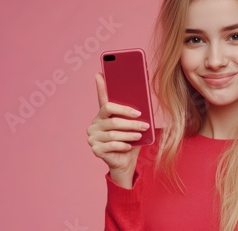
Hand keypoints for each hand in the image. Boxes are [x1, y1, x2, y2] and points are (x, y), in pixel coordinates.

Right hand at [86, 73, 149, 187]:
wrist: (127, 162)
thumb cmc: (131, 141)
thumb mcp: (135, 126)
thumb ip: (135, 115)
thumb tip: (144, 105)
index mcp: (104, 115)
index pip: (102, 97)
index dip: (100, 86)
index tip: (100, 74)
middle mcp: (95, 124)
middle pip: (112, 118)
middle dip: (130, 121)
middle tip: (144, 123)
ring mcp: (93, 137)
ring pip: (113, 132)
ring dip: (129, 134)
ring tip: (140, 134)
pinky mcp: (95, 149)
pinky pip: (110, 145)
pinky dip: (122, 145)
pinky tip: (129, 146)